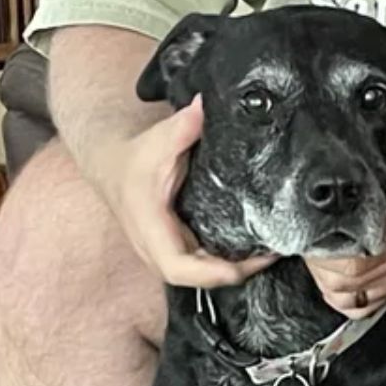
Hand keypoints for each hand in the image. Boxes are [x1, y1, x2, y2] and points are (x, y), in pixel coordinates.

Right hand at [97, 99, 276, 289]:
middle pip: (200, 279)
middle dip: (237, 271)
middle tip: (274, 252)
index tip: (243, 265)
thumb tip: (206, 107)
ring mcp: (169, 252)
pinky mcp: (179, 247)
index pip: (178, 268)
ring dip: (237, 267)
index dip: (212, 273)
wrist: (112, 166)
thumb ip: (182, 128)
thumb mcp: (156, 141)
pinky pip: (206, 262)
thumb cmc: (133, 158)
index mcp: (151, 231)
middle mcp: (159, 251)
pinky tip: (256, 244)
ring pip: (205, 274)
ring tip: (272, 250)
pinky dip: (230, 257)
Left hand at [307, 111, 385, 316]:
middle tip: (310, 237)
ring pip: (350, 297)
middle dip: (320, 263)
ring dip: (329, 280)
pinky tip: (338, 276)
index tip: (314, 229)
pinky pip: (366, 304)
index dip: (325, 252)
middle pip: (343, 283)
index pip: (352, 264)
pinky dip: (348, 297)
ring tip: (321, 253)